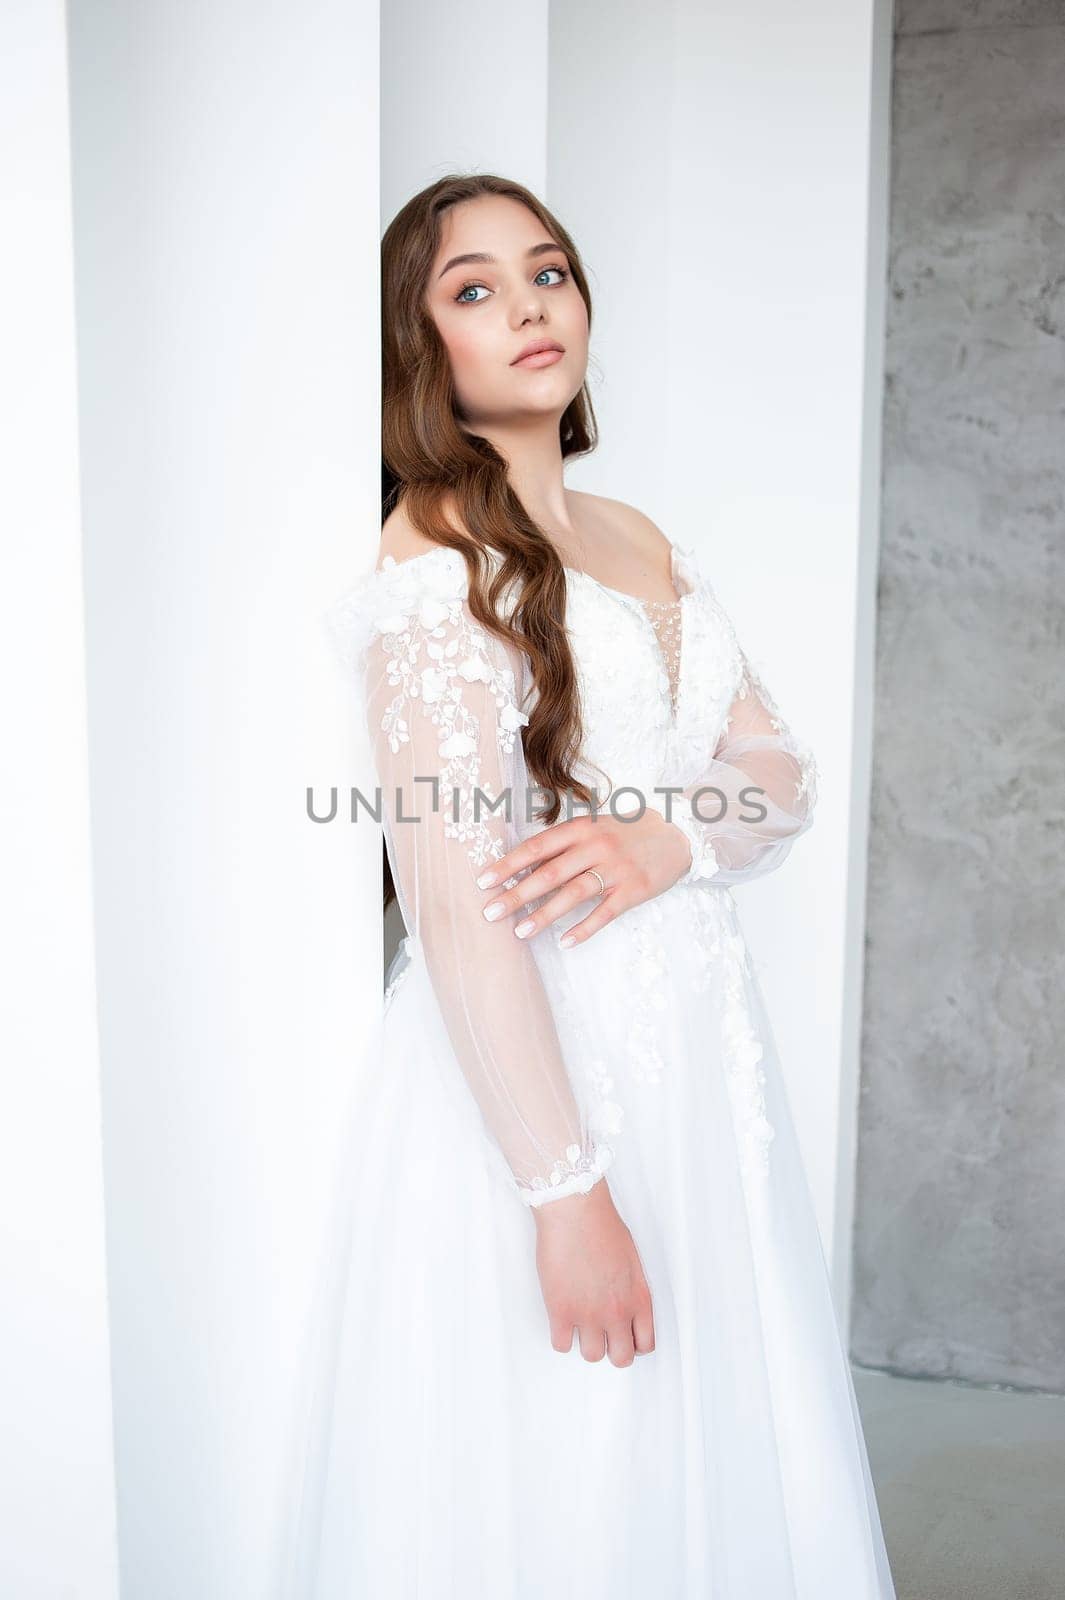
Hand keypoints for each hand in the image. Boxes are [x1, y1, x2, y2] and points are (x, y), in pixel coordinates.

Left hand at [477, 808, 690, 947]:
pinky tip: (564, 942)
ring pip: (574, 894)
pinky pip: (605, 913)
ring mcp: (616, 869)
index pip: (537, 846)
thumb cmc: (626, 832)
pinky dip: (584, 928)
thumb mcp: (593, 828)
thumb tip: (522, 865)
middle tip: (491, 911)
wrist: (677, 832)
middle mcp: (596, 846)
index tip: (483, 881)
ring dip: (544, 915)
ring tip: (520, 932)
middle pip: (550, 873)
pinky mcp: (634, 890)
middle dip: (517, 894)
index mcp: (582, 828)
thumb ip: (563, 845)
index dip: (508, 864)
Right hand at [532, 1180, 654, 1364]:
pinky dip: (561, 1336)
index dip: (634, 1344)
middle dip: (612, 1350)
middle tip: (602, 1335)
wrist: (576, 1211)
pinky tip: (561, 1319)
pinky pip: (561, 1345)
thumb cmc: (603, 1226)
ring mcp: (588, 1315)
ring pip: (592, 1356)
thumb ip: (631, 1289)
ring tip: (579, 1323)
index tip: (624, 1336)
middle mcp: (617, 1312)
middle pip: (621, 1359)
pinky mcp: (560, 1311)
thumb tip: (625, 1303)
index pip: (646, 1344)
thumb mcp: (632, 1260)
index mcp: (639, 1298)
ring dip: (585, 1342)